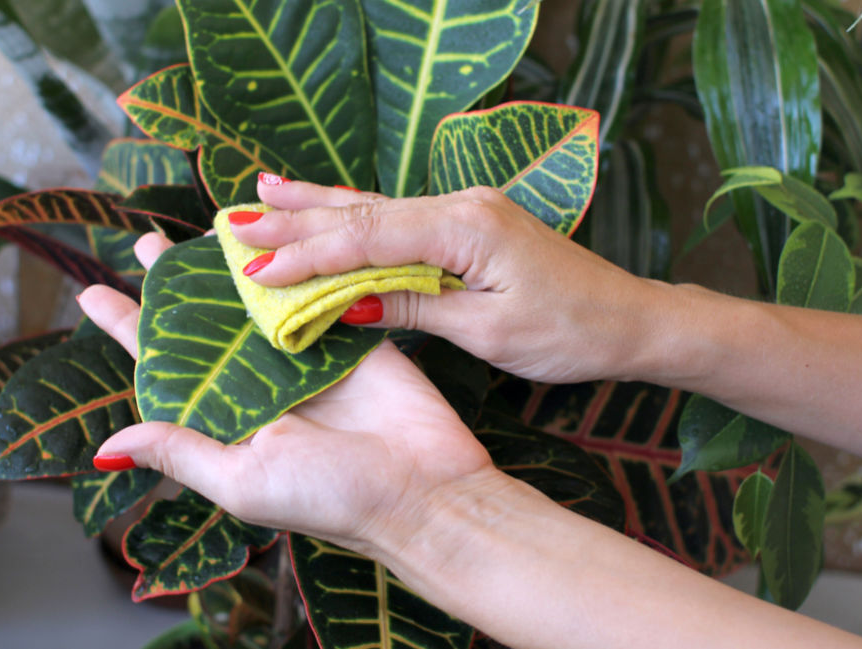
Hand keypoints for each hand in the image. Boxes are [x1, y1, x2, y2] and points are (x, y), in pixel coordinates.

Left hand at [77, 234, 495, 557]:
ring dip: (227, 265)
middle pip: (206, 324)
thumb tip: (107, 445)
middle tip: (147, 242)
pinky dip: (291, 261)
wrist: (423, 491)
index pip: (164, 367)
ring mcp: (304, 356)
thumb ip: (181, 453)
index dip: (128, 328)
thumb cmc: (331, 498)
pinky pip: (312, 290)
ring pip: (254, 299)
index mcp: (228, 418)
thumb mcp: (242, 482)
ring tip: (198, 228)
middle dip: (174, 285)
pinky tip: (267, 234)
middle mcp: (260, 384)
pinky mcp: (349, 333)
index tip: (91, 293)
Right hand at [237, 178, 671, 382]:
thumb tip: (348, 301)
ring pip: (375, 209)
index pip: (368, 238)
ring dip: (315, 209)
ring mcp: (465, 209)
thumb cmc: (569, 330)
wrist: (628, 318)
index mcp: (467, 227)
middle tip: (233, 227)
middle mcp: (462, 205)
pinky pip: (398, 219)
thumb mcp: (489, 330)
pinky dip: (354, 216)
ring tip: (259, 197)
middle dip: (296, 224)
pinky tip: (324, 204)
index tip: (254, 272)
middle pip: (363, 214)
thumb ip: (416, 307)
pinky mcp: (468, 224)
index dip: (308, 256)